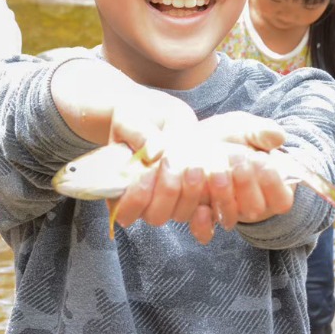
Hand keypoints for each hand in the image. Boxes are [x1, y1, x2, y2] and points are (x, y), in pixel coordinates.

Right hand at [108, 92, 199, 234]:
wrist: (159, 117)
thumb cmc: (138, 119)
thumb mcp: (132, 120)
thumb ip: (140, 135)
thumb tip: (155, 153)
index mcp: (121, 189)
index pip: (125, 211)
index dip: (136, 199)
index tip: (146, 172)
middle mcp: (146, 202)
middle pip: (156, 215)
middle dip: (167, 192)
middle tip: (174, 162)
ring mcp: (171, 202)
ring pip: (182, 213)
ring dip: (190, 193)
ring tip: (196, 165)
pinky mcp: (193, 195)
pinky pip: (204, 210)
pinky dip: (211, 200)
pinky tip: (213, 178)